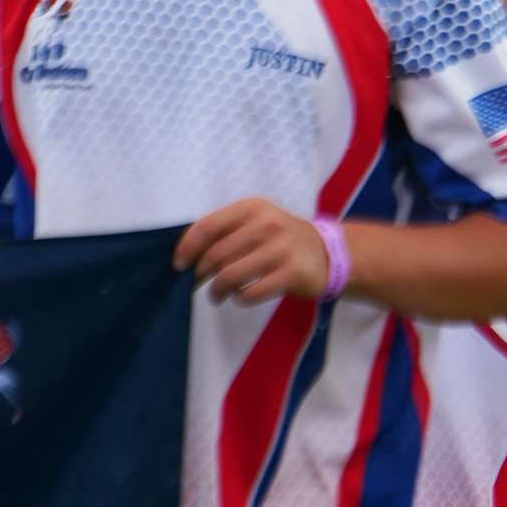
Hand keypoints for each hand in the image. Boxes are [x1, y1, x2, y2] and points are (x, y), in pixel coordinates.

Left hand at [173, 197, 329, 305]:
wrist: (327, 253)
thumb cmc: (281, 239)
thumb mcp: (257, 222)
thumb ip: (226, 231)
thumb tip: (186, 252)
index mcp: (253, 208)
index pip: (208, 226)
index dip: (188, 248)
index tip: (179, 264)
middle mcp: (268, 224)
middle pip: (216, 255)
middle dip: (200, 273)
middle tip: (197, 283)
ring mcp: (282, 249)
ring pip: (230, 275)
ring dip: (216, 290)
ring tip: (217, 295)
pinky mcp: (292, 273)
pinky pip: (251, 292)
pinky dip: (239, 298)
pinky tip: (241, 295)